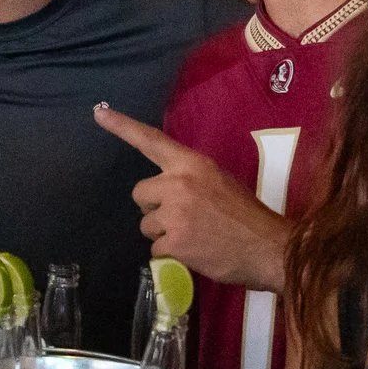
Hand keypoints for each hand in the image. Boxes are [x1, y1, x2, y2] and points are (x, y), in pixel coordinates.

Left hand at [91, 104, 289, 291]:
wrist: (268, 247)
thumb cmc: (246, 215)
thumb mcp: (219, 182)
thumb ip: (190, 179)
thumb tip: (166, 190)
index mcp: (192, 164)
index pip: (151, 141)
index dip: (122, 127)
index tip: (99, 113)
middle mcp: (179, 183)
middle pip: (139, 193)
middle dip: (153, 208)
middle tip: (180, 218)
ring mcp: (175, 214)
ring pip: (146, 225)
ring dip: (162, 234)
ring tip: (192, 236)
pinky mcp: (174, 242)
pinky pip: (155, 249)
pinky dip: (170, 255)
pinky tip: (193, 252)